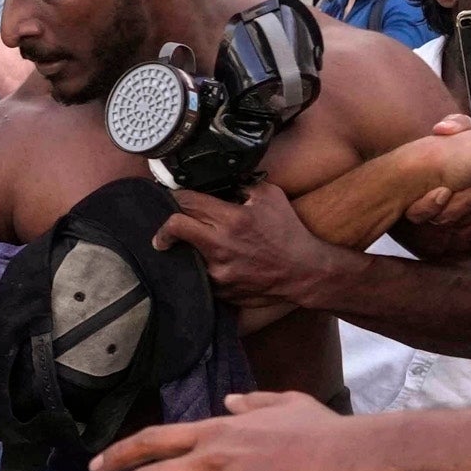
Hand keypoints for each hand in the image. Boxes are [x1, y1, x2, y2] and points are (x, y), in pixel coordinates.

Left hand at [155, 182, 348, 323]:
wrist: (303, 272)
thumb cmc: (288, 232)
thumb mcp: (270, 196)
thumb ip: (242, 184)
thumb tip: (219, 180)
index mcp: (232, 219)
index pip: (186, 202)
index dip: (175, 196)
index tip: (172, 197)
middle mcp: (220, 246)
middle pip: (173, 227)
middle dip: (167, 224)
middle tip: (168, 226)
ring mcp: (217, 271)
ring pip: (183, 253)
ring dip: (185, 247)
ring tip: (193, 244)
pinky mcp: (219, 290)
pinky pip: (199, 273)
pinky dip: (199, 266)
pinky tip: (210, 262)